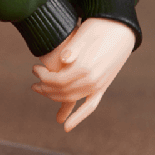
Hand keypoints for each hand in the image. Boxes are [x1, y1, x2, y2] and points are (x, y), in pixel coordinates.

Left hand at [31, 17, 133, 131]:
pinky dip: (78, 116)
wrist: (120, 29)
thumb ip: (73, 49)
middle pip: (63, 92)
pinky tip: (66, 126)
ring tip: (43, 93)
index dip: (43, 77)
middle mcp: (93, 81)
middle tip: (34, 83)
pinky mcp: (103, 86)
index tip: (34, 69)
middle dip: (46, 89)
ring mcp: (99, 85)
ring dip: (56, 98)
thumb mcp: (83, 35)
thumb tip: (63, 58)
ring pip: (73, 99)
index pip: (58, 80)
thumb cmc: (98, 28)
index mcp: (86, 68)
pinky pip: (90, 105)